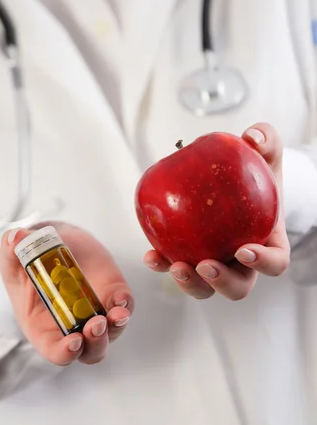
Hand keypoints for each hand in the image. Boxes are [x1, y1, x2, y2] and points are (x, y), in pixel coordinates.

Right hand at [0, 222, 132, 365]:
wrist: (55, 244)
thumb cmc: (30, 262)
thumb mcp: (15, 259)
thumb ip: (11, 252)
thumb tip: (13, 238)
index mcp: (45, 329)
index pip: (57, 352)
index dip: (65, 353)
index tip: (73, 342)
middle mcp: (73, 327)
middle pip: (90, 350)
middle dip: (96, 342)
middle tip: (96, 324)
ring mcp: (95, 313)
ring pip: (111, 332)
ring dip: (116, 325)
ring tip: (117, 312)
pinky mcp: (112, 295)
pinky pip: (123, 305)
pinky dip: (125, 304)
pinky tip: (121, 296)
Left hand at [144, 123, 289, 300]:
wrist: (232, 179)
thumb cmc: (254, 169)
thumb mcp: (265, 151)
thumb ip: (265, 140)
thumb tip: (254, 137)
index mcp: (268, 242)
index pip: (275, 262)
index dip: (264, 263)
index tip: (244, 250)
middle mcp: (242, 262)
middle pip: (238, 286)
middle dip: (222, 283)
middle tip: (205, 266)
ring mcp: (215, 263)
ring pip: (206, 287)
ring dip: (191, 284)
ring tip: (176, 265)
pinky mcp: (188, 257)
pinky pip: (175, 266)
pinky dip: (162, 264)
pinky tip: (150, 254)